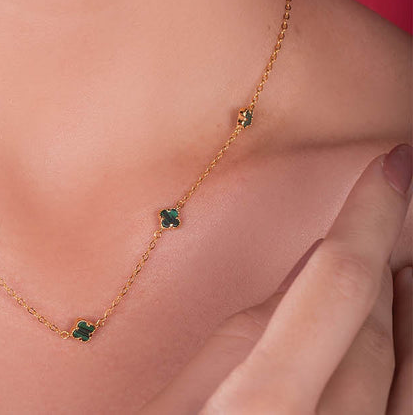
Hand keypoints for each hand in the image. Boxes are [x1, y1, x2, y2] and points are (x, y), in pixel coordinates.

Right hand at [142, 143, 411, 413]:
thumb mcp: (169, 399)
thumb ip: (240, 333)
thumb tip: (309, 271)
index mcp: (259, 406)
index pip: (336, 289)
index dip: (369, 218)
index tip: (391, 166)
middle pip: (372, 332)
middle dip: (380, 261)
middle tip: (391, 200)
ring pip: (410, 380)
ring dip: (407, 312)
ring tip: (405, 262)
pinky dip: (412, 366)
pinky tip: (404, 335)